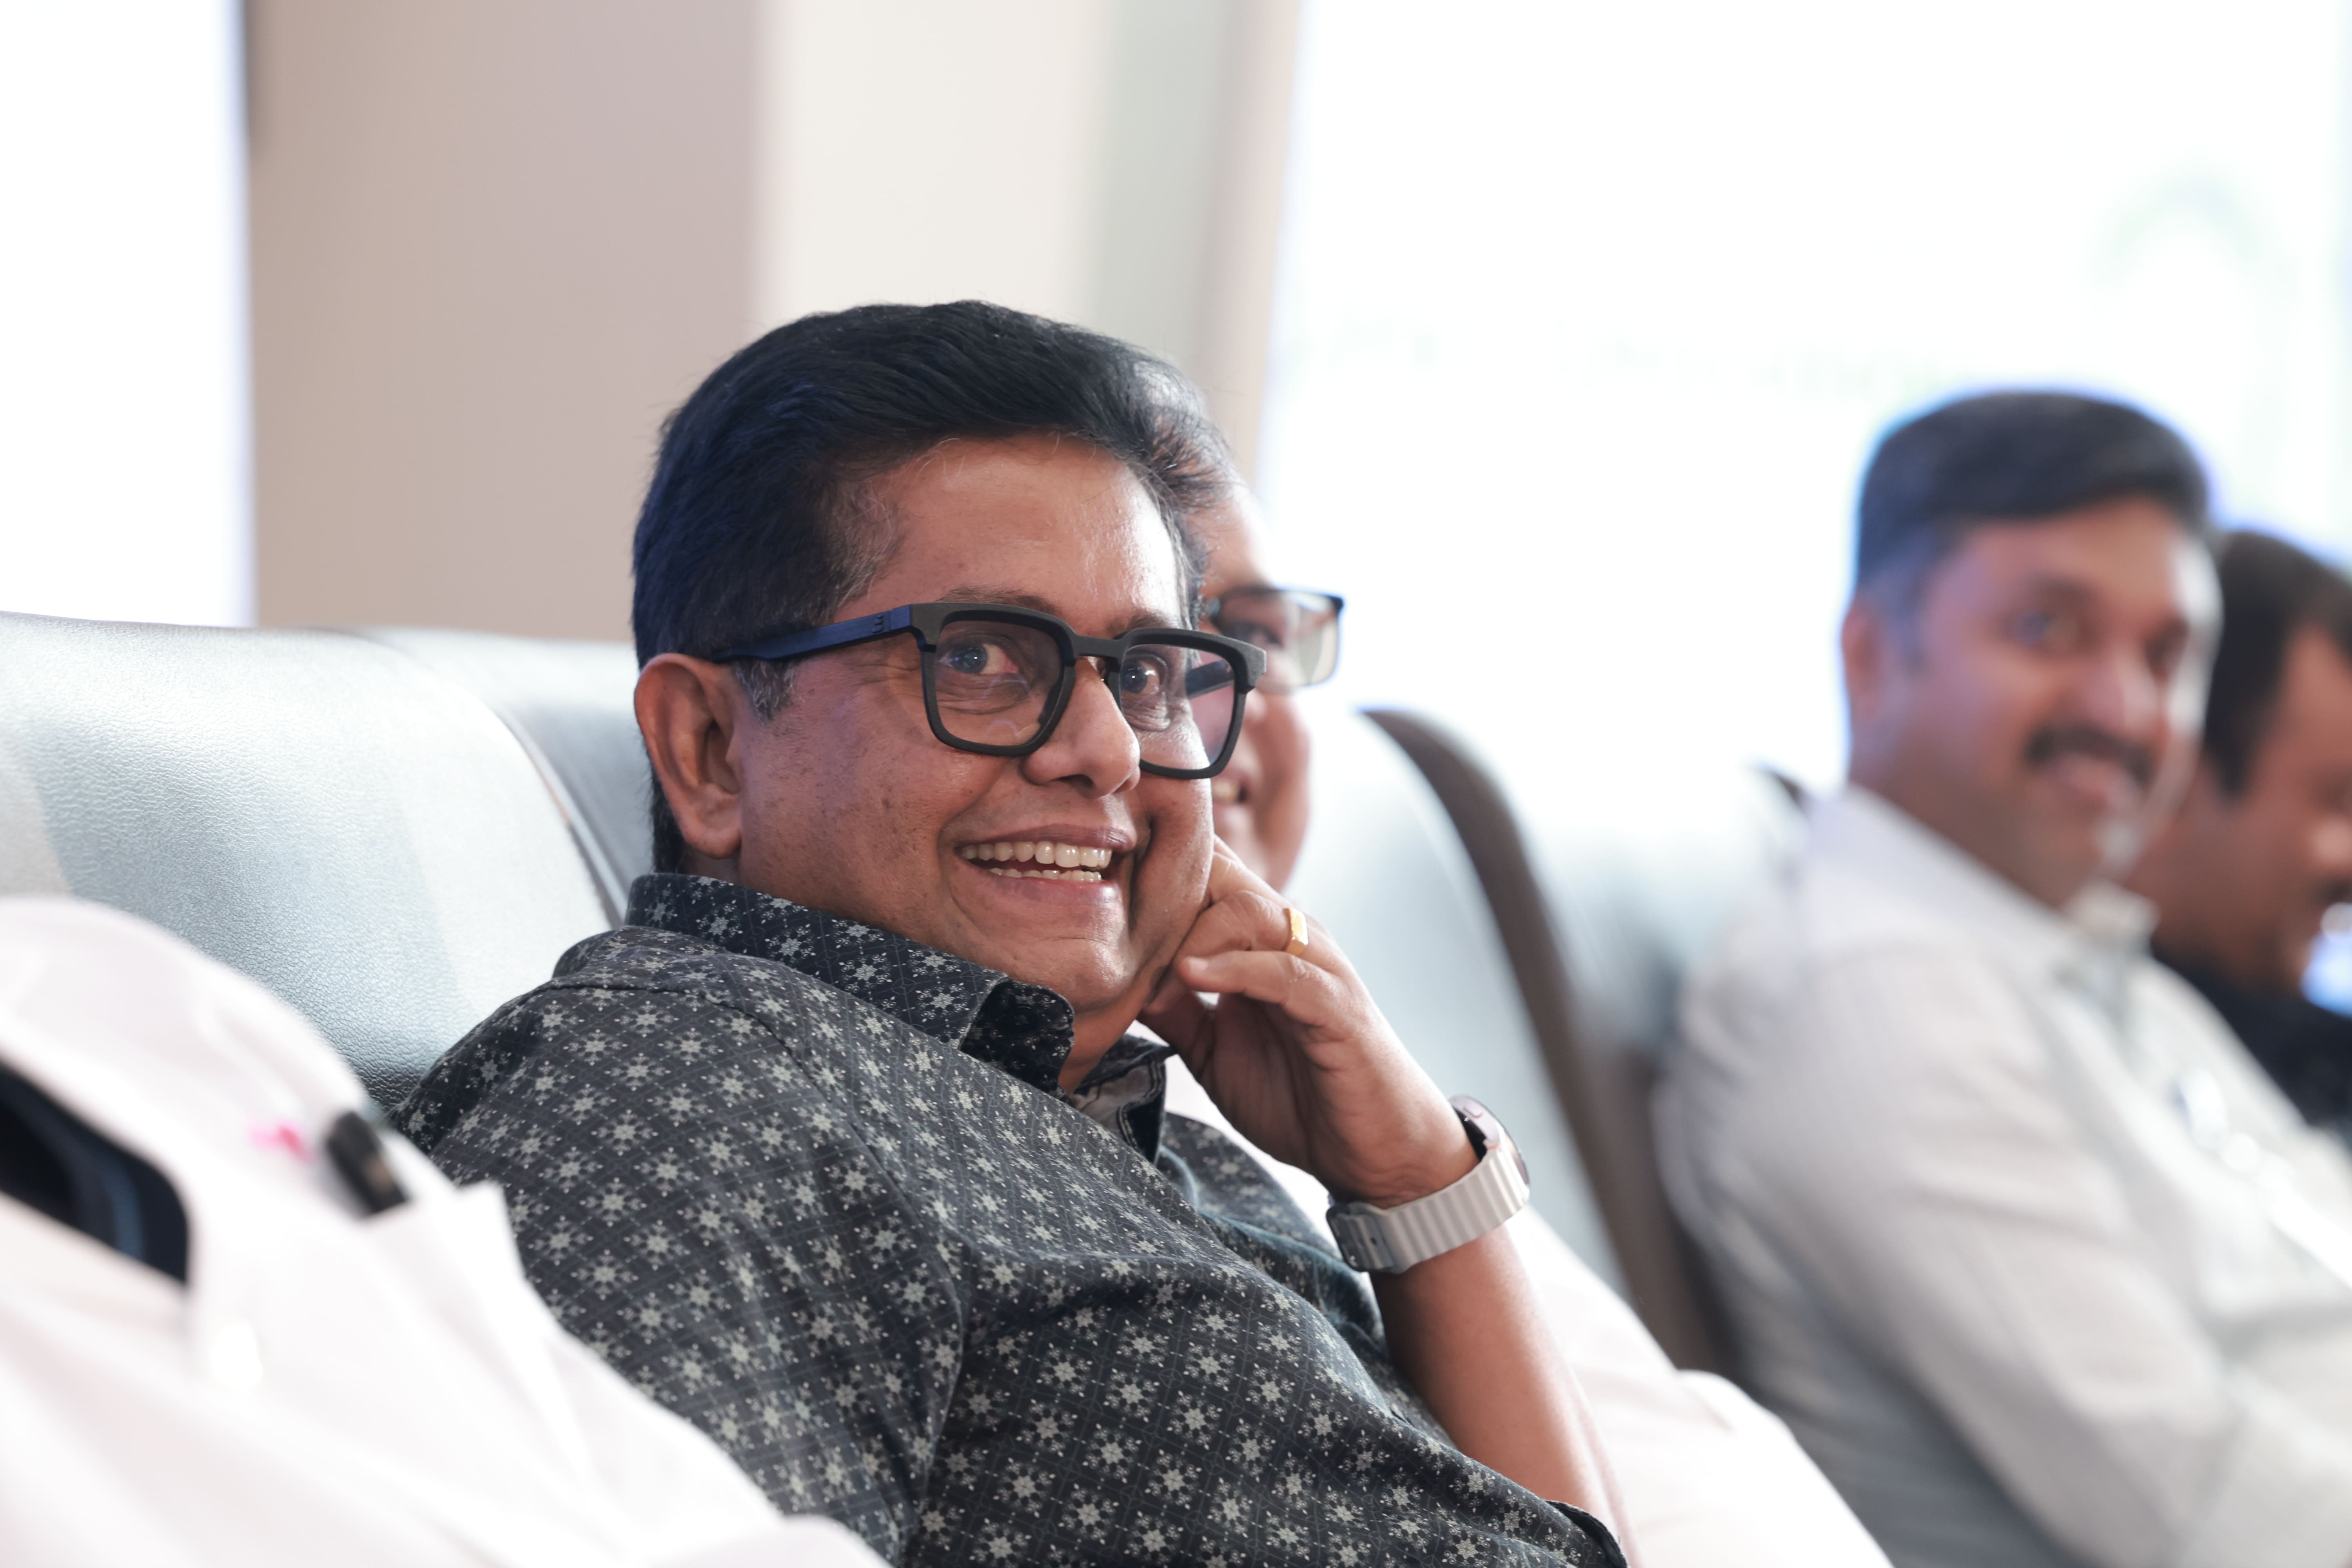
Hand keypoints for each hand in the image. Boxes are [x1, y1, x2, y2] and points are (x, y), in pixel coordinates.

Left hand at [1138, 840, 1473, 1207]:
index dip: (1154, 879)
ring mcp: (1318, 967)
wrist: (1373, 1150)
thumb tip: (1117, 979)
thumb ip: (1174, 1008)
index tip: (1101, 912)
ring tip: (1157, 978)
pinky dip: (1236, 967)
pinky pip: (1285, 970)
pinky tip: (1194, 976)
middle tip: (1121, 944)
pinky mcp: (1338, 1007)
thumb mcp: (1213, 1048)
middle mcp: (1291, 938)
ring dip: (1192, 935)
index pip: (1207, 874)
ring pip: (1250, 909)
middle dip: (1166, 896)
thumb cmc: (1298, 1095)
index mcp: (1261, 941)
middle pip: (1222, 873)